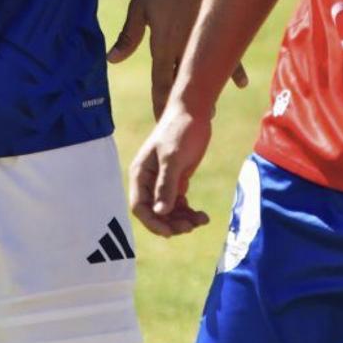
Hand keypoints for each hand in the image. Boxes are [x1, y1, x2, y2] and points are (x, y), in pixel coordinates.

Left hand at [108, 0, 244, 117]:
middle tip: (185, 129)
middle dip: (184, 106)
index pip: (161, 83)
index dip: (159, 104)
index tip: (161, 123)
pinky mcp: (219, 25)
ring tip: (211, 113)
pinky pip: (228, 52)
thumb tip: (112, 60)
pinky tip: (241, 84)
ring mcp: (204, 37)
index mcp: (162, 44)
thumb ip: (128, 35)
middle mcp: (185, 46)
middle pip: (184, 84)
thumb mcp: (138, 6)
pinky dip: (234, 69)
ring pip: (207, 73)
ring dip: (209, 93)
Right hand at [129, 103, 212, 236]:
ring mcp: (163, 181)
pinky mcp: (177, 180)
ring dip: (182, 220)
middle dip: (170, 223)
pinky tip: (202, 216)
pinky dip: (189, 212)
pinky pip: (179, 203)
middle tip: (190, 227)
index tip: (170, 232)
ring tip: (201, 220)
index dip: (152, 222)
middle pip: (154, 213)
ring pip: (168, 211)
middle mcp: (149, 181)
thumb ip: (166, 184)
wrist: (194, 111)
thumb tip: (160, 212)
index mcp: (140, 174)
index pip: (139, 207)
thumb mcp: (173, 157)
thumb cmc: (180, 129)